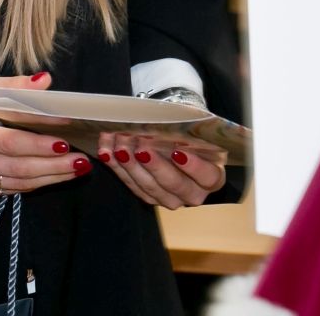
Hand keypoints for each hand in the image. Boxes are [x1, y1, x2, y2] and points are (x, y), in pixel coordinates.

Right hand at [0, 72, 93, 195]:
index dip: (39, 141)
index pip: (10, 140)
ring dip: (51, 177)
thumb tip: (46, 81)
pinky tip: (55, 175)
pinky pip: (11, 189)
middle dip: (54, 165)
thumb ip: (14, 86)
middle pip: (19, 167)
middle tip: (82, 160)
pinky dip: (35, 183)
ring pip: (18, 182)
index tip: (66, 137)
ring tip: (77, 169)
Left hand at [94, 133, 226, 209]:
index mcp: (212, 177)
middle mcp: (192, 193)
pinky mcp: (148, 196)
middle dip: (155, 165)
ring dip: (131, 165)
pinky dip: (117, 167)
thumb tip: (169, 120)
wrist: (175, 140)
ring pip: (149, 188)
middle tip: (141, 147)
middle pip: (175, 185)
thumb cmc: (188, 134)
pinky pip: (131, 185)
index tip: (178, 151)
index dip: (194, 167)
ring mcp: (169, 198)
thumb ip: (186, 130)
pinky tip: (107, 151)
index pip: (208, 177)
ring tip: (120, 146)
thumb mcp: (193, 131)